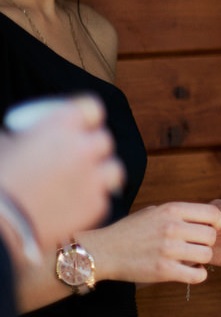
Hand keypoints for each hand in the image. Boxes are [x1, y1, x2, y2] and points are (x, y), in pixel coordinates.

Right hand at [0, 95, 123, 249]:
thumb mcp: (4, 140)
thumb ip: (25, 132)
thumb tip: (24, 133)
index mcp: (62, 123)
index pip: (92, 109)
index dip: (85, 118)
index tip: (78, 126)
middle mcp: (84, 146)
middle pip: (103, 140)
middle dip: (90, 148)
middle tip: (72, 159)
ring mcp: (94, 177)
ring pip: (113, 169)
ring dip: (100, 174)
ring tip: (78, 183)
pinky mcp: (96, 206)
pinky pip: (102, 199)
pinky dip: (88, 202)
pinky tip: (69, 207)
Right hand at [78, 202, 220, 284]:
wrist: (102, 251)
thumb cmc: (129, 231)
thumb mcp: (154, 212)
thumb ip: (180, 214)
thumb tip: (210, 217)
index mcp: (172, 210)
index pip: (212, 214)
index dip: (216, 223)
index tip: (211, 228)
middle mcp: (173, 227)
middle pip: (211, 236)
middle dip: (206, 242)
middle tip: (195, 245)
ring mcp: (169, 250)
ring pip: (207, 255)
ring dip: (201, 258)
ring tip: (189, 258)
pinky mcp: (164, 271)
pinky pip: (198, 275)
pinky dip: (198, 275)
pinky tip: (188, 271)